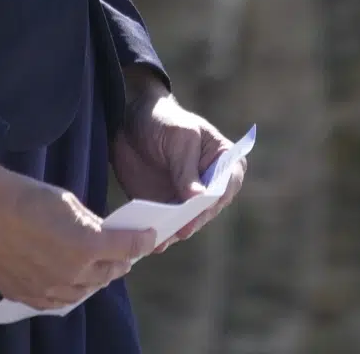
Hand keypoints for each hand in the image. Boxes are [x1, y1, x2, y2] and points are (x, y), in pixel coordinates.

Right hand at [0, 156, 154, 311]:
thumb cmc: (20, 194)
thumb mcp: (64, 199)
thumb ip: (87, 221)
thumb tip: (99, 232)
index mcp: (86, 245)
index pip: (126, 248)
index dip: (141, 241)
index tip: (148, 236)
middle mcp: (72, 273)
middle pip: (107, 273)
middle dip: (119, 261)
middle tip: (123, 254)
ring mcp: (49, 289)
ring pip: (84, 292)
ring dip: (95, 279)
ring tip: (99, 268)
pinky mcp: (27, 296)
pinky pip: (57, 302)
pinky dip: (70, 292)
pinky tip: (71, 283)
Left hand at [109, 76, 243, 249]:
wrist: (129, 123)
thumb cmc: (163, 120)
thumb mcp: (178, 136)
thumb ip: (186, 167)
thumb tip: (198, 199)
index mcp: (223, 159)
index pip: (229, 182)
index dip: (218, 195)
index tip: (204, 205)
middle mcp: (211, 185)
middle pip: (209, 208)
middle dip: (195, 218)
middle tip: (181, 228)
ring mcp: (190, 200)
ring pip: (189, 222)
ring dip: (177, 230)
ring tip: (163, 238)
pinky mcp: (168, 209)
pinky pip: (168, 226)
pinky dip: (161, 233)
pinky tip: (152, 240)